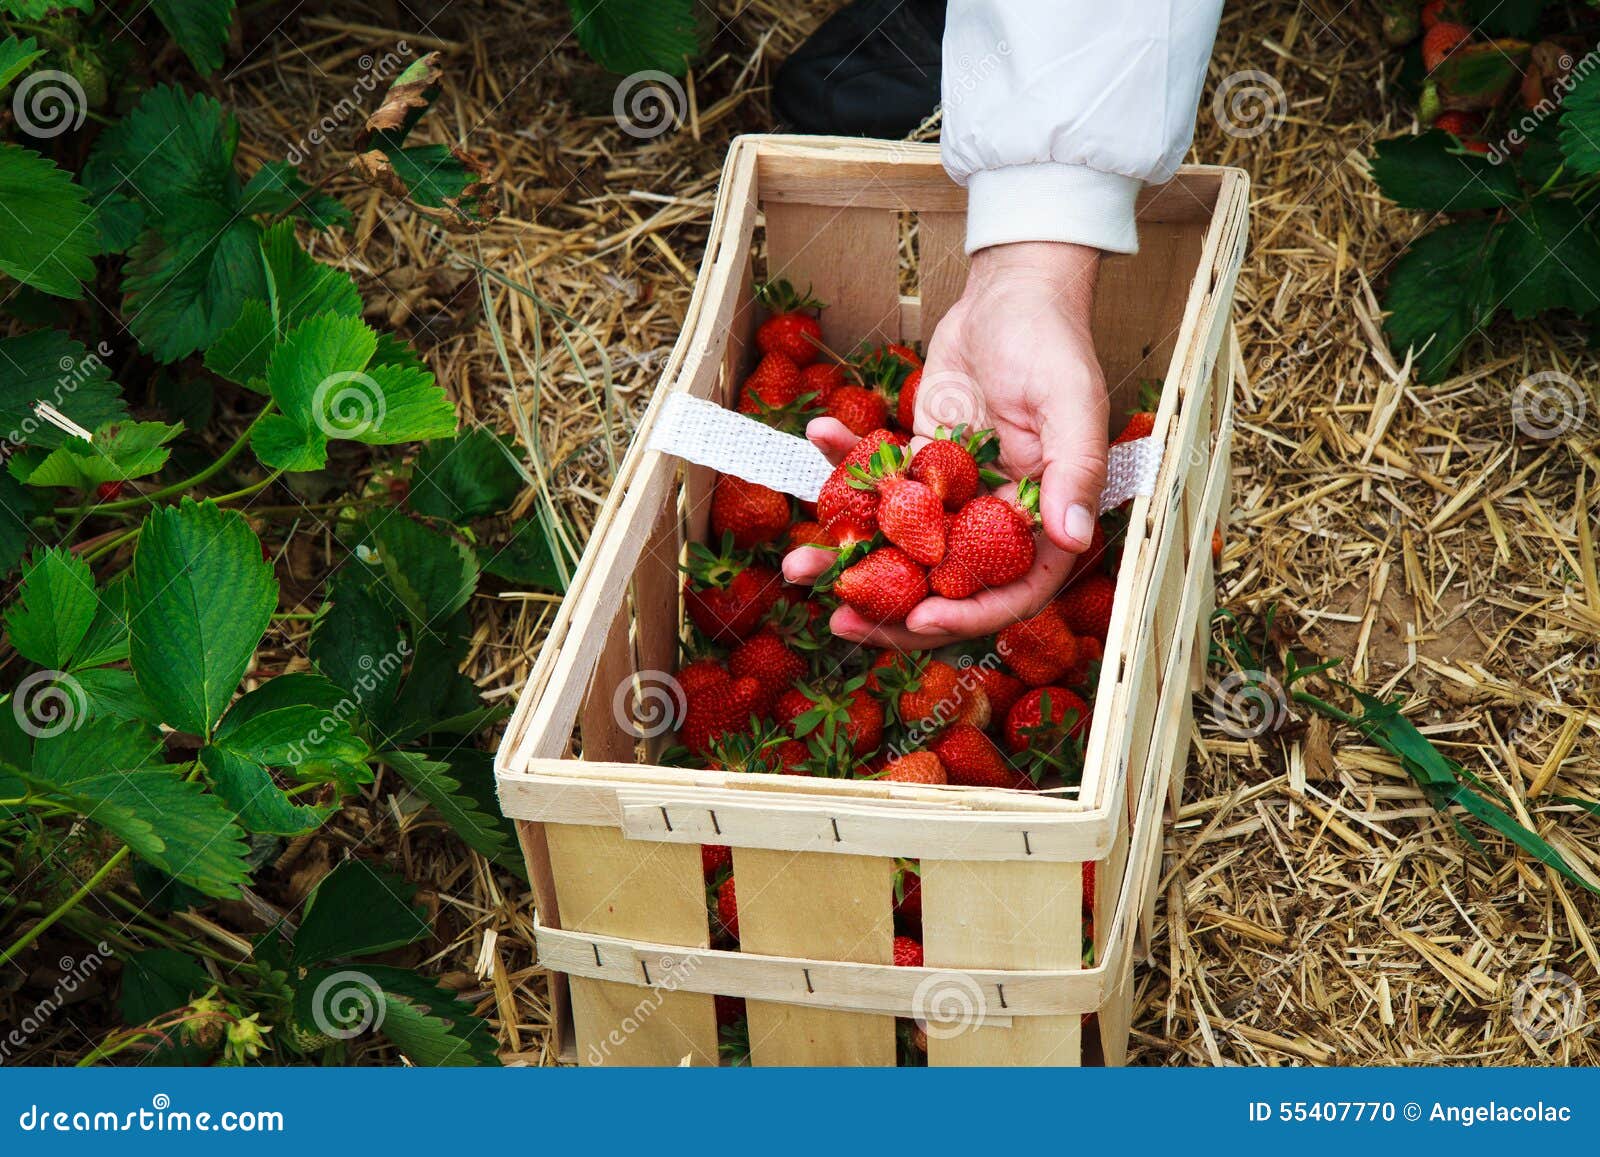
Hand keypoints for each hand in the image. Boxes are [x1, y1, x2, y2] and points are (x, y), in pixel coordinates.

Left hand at [783, 242, 1108, 649]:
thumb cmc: (1052, 340)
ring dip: (849, 558)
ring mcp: (955, 496)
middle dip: (891, 609)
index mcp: (1045, 519)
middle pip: (945, 584)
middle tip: (840, 621)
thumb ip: (1073, 471)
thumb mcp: (1072, 402)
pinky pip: (877, 482)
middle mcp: (998, 518)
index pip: (1010, 590)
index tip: (920, 619)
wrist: (1012, 291)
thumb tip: (1073, 538)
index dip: (968, 616)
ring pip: (900, 545)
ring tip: (798, 569)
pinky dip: (843, 467)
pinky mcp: (920, 464)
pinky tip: (816, 439)